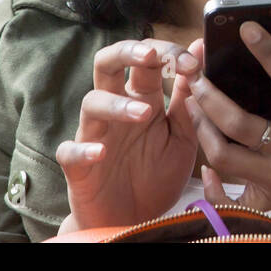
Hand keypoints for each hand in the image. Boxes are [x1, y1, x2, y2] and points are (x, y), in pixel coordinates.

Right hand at [56, 38, 201, 229]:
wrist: (136, 222)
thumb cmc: (158, 176)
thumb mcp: (183, 136)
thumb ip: (188, 97)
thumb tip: (200, 48)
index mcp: (143, 99)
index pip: (147, 60)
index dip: (168, 53)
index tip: (194, 62)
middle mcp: (116, 110)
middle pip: (108, 63)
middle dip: (127, 51)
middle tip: (151, 54)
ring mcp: (95, 135)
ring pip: (91, 102)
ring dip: (116, 104)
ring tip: (144, 114)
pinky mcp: (78, 167)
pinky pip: (70, 151)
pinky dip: (83, 149)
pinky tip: (100, 152)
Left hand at [179, 23, 270, 239]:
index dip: (268, 52)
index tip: (246, 29)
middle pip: (240, 123)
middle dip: (210, 98)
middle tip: (196, 78)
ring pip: (226, 156)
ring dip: (203, 130)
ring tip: (194, 107)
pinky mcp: (266, 199)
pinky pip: (230, 199)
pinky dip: (213, 186)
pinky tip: (206, 168)